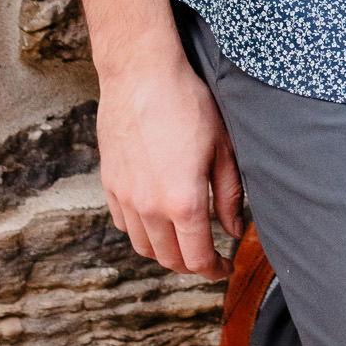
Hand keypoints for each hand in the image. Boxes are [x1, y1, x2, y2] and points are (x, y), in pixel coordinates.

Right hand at [96, 54, 244, 277]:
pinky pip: (125, 224)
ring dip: (166, 251)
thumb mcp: (223, 147)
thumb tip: (235, 230)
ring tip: (184, 240)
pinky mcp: (110, 185)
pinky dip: (142, 231)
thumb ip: (230, 195)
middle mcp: (150, 208)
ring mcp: (125, 198)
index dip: (214, 270)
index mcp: (183, 202)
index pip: (197, 258)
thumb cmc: (188, 104)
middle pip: (169, 259)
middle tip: (209, 256)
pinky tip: (157, 217)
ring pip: (144, 246)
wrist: (142, 75)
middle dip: (192, 264)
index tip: (226, 267)